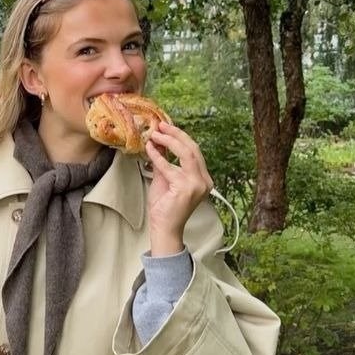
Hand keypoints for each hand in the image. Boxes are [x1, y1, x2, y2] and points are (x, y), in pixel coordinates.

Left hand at [145, 122, 213, 255]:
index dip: (180, 137)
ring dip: (169, 141)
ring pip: (187, 154)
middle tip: (160, 125)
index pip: (194, 151)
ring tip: (155, 134)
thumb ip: (164, 161)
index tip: (166, 127)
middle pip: (193, 149)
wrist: (165, 229)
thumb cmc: (165, 207)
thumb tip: (158, 142)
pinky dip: (158, 157)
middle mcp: (204, 180)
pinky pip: (170, 167)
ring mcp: (197, 184)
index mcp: (203, 178)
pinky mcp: (186, 188)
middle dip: (176, 135)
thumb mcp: (164, 179)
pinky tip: (149, 148)